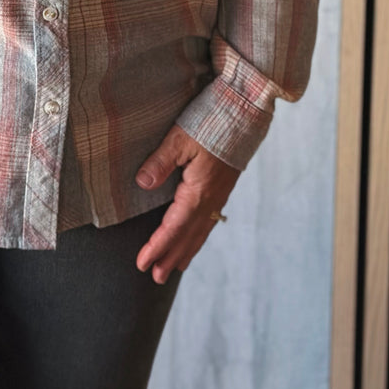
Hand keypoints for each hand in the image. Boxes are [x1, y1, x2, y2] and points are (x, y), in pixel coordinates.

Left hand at [134, 125, 240, 282]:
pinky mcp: (223, 187)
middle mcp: (211, 199)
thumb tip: (142, 183)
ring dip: (186, 250)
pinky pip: (209, 220)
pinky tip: (195, 236)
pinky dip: (199, 235)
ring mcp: (219, 195)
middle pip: (188, 237)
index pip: (173, 228)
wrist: (246, 111)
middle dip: (171, 257)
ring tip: (175, 267)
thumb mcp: (180, 138)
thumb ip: (160, 162)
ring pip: (200, 231)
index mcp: (199, 192)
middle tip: (156, 277)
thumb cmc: (212, 121)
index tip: (142, 264)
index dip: (157, 247)